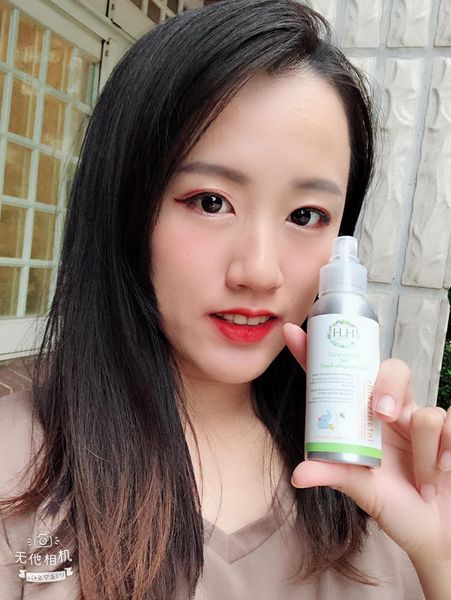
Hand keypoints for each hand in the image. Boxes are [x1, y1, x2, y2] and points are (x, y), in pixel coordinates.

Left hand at [283, 323, 450, 575]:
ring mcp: (424, 421)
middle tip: (381, 413)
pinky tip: (441, 475)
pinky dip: (443, 455)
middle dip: (387, 386)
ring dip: (422, 452)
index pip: (342, 377)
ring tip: (420, 481)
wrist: (437, 534)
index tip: (293, 333)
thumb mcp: (361, 490)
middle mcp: (394, 411)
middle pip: (392, 370)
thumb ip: (333, 475)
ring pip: (426, 411)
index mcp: (365, 418)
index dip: (319, 354)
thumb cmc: (397, 507)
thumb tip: (297, 474)